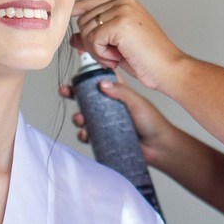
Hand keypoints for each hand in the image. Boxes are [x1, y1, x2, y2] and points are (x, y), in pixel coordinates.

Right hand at [60, 73, 175, 166]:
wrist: (159, 148)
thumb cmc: (153, 123)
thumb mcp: (137, 103)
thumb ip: (122, 92)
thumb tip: (102, 84)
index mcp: (118, 93)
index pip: (99, 81)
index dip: (85, 77)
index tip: (75, 74)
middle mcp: (110, 106)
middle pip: (87, 98)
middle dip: (74, 95)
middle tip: (65, 92)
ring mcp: (107, 122)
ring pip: (86, 117)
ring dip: (78, 116)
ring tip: (80, 119)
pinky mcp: (105, 137)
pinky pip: (89, 135)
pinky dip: (84, 134)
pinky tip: (85, 134)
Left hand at [70, 0, 185, 91]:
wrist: (168, 69)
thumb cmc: (148, 60)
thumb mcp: (115, 47)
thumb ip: (95, 37)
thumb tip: (73, 37)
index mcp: (125, 3)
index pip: (90, 3)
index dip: (77, 13)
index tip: (68, 19)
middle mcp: (123, 2)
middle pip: (83, 19)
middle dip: (91, 42)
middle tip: (110, 56)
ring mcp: (122, 11)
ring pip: (86, 30)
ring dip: (96, 50)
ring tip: (116, 57)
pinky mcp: (120, 24)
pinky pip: (93, 39)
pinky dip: (101, 54)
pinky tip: (117, 58)